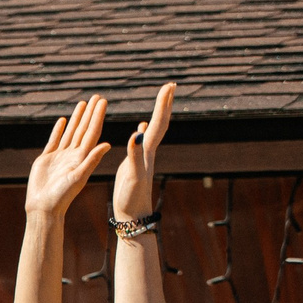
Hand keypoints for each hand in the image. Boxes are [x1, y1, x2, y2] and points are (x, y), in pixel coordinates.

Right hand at [24, 96, 110, 216]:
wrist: (43, 208)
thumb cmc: (62, 196)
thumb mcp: (79, 178)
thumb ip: (92, 160)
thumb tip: (107, 144)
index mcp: (82, 157)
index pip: (92, 132)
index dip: (97, 117)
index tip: (103, 102)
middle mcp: (73, 155)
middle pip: (83, 129)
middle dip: (90, 113)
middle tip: (96, 96)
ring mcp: (60, 157)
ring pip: (70, 133)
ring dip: (77, 118)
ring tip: (82, 104)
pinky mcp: (46, 160)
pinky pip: (54, 141)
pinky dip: (58, 130)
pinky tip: (62, 121)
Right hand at [112, 82, 175, 222]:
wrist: (133, 216)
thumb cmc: (131, 198)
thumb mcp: (132, 176)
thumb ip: (135, 155)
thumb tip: (137, 133)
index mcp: (148, 151)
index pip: (158, 122)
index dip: (162, 104)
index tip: (168, 86)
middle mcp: (149, 151)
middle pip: (160, 122)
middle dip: (164, 104)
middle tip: (170, 85)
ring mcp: (143, 157)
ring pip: (153, 129)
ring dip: (157, 113)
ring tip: (160, 100)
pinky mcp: (136, 163)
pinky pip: (142, 141)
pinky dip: (143, 130)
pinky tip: (142, 126)